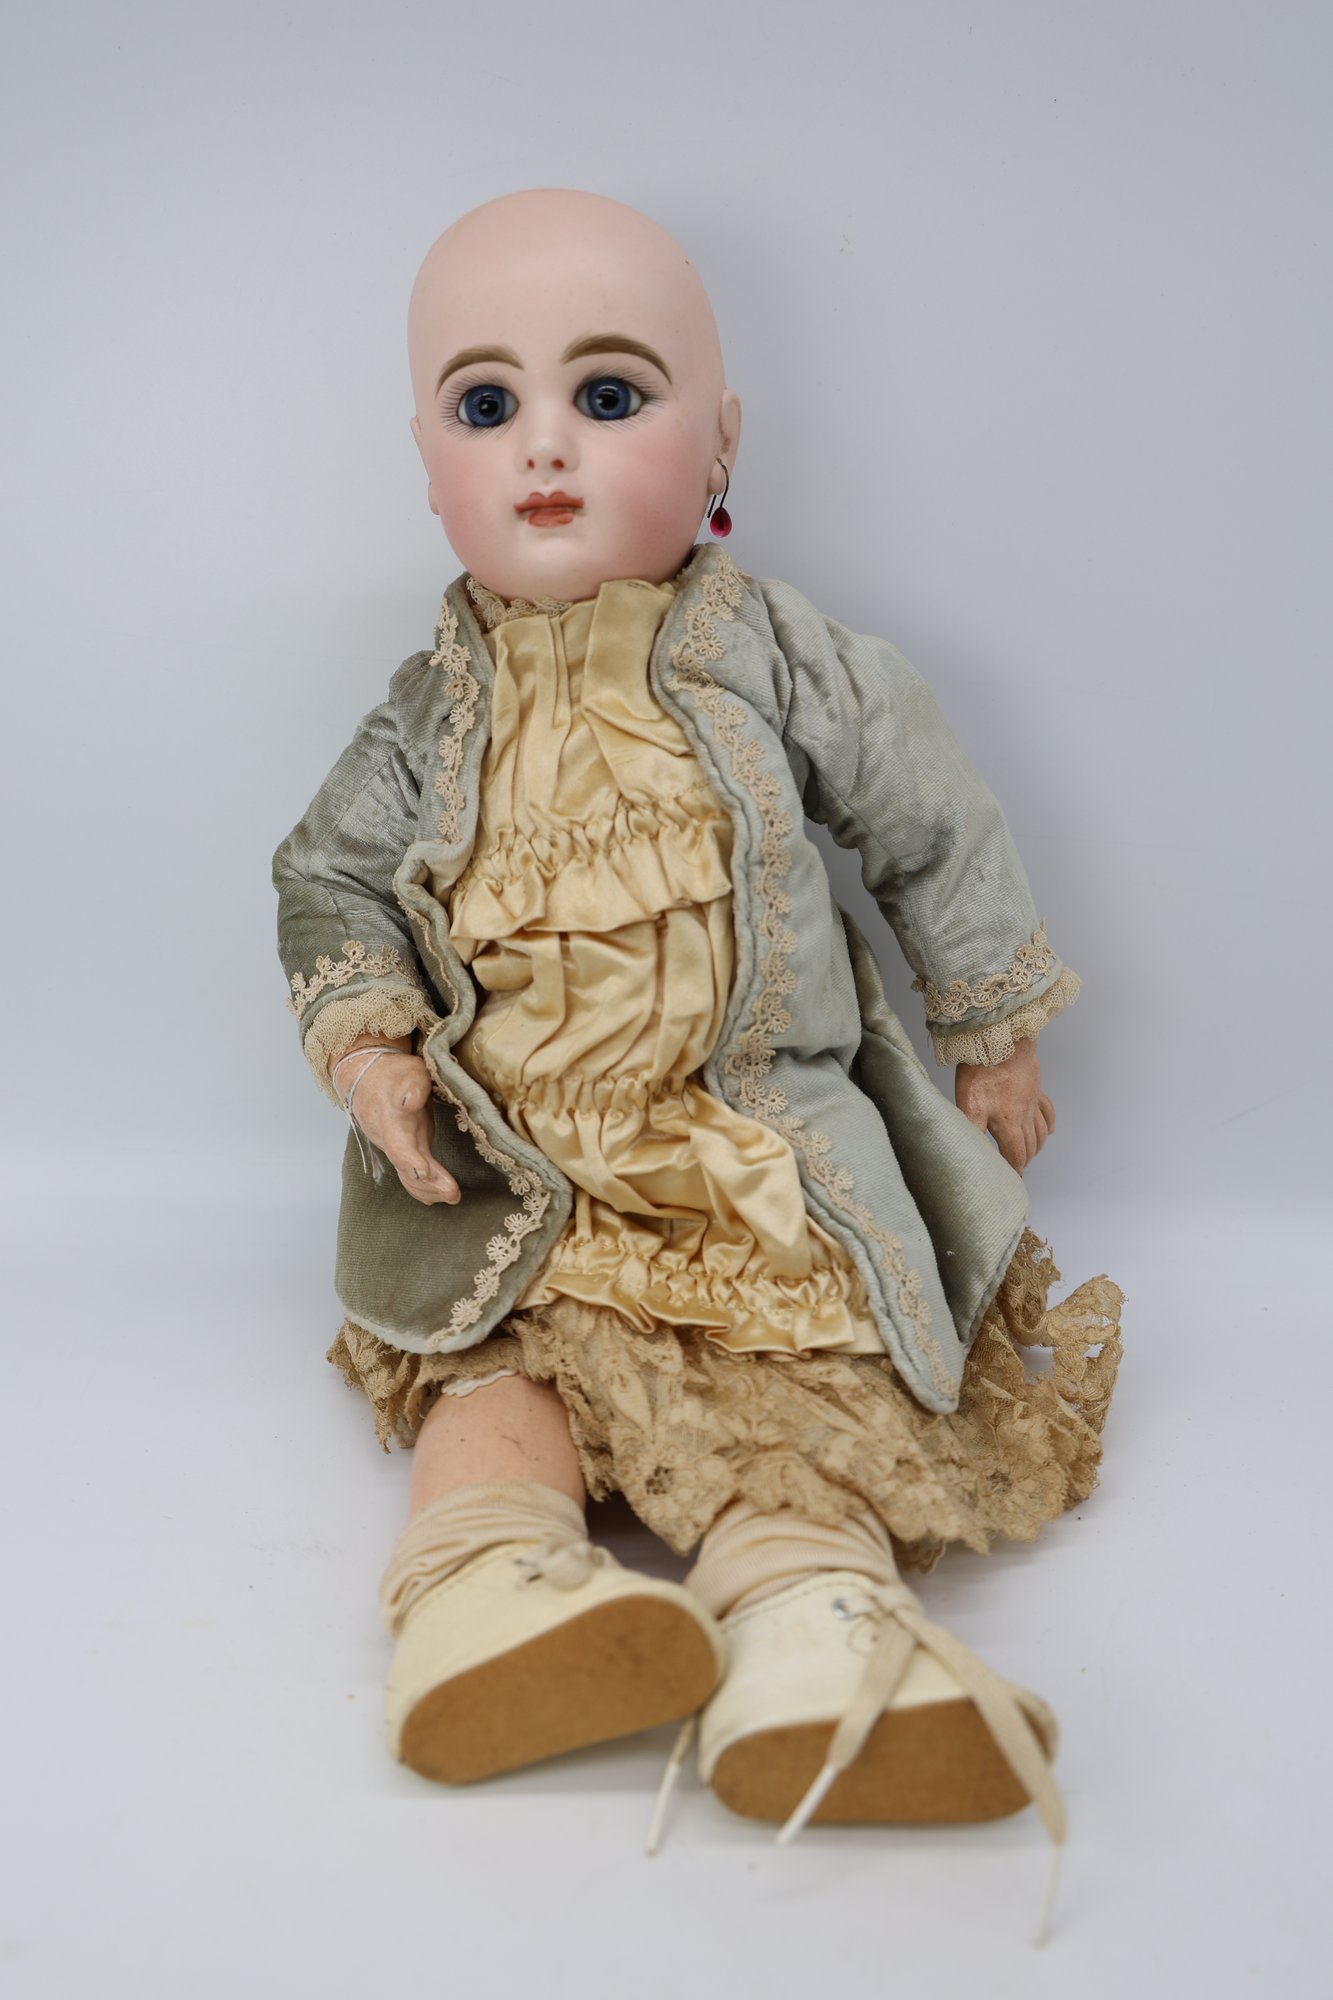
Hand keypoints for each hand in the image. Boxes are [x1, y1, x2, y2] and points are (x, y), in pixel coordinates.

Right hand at [335, 1039, 460, 1206]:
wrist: (366, 1079)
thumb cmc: (393, 1073)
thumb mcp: (408, 1070)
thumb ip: (413, 1084)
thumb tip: (411, 1102)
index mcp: (390, 1118)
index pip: (398, 1144)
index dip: (410, 1160)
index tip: (424, 1171)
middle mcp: (389, 1138)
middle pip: (405, 1166)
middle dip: (427, 1182)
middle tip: (452, 1193)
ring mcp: (395, 1146)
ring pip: (407, 1175)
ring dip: (429, 1190)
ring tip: (453, 1196)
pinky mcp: (404, 1150)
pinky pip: (410, 1175)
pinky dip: (424, 1189)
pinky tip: (442, 1197)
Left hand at [954, 1038, 1054, 1175]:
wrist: (1002, 1040)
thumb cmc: (981, 1071)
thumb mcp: (969, 1104)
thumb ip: (971, 1131)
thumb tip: (971, 1154)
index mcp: (1008, 1124)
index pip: (1015, 1155)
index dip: (1014, 1170)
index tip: (1012, 1180)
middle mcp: (1024, 1116)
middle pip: (1030, 1146)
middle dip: (1024, 1160)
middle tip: (1016, 1169)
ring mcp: (1032, 1102)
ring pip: (1041, 1132)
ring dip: (1037, 1147)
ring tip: (1029, 1155)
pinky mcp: (1035, 1088)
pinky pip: (1048, 1110)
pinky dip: (1049, 1124)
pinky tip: (1048, 1130)